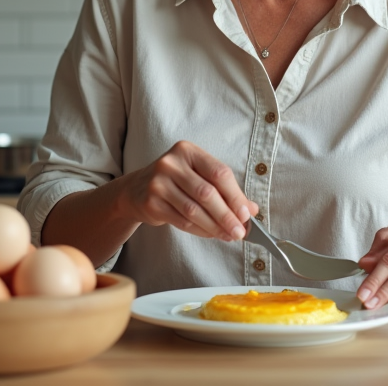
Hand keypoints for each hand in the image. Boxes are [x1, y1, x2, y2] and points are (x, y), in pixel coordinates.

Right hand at [119, 140, 258, 241]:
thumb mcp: (199, 176)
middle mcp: (171, 163)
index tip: (247, 214)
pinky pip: (181, 221)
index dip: (235, 195)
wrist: (136, 190)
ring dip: (215, 226)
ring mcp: (158, 182)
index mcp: (188, 151)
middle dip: (227, 215)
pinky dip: (200, 230)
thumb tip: (251, 210)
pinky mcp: (151, 202)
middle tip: (240, 231)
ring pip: (194, 210)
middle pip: (207, 193)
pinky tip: (211, 234)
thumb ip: (225, 190)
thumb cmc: (176, 182)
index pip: (219, 173)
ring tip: (229, 236)